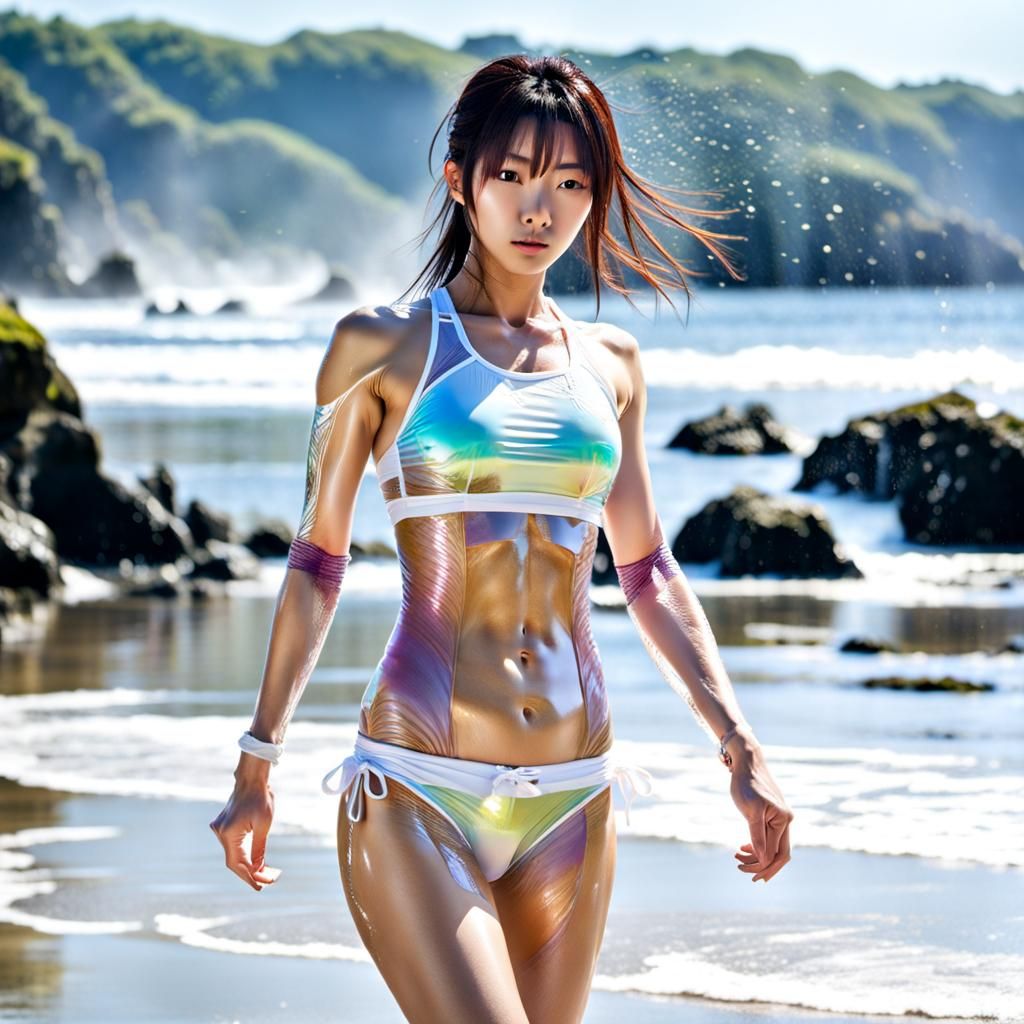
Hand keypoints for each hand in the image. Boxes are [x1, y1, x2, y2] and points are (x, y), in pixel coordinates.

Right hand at [209, 780, 282, 890]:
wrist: (251, 778)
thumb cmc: (260, 799)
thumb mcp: (263, 826)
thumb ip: (259, 850)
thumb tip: (258, 870)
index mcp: (228, 834)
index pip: (236, 864)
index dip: (248, 878)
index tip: (261, 887)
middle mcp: (220, 833)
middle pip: (234, 861)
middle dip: (251, 873)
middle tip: (268, 881)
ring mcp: (220, 829)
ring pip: (234, 854)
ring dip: (248, 864)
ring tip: (266, 873)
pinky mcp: (224, 825)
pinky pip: (233, 845)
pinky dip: (244, 854)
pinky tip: (256, 861)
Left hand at [728, 747, 792, 882]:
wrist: (747, 762)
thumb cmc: (747, 783)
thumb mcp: (750, 810)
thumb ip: (757, 835)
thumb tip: (763, 859)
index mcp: (783, 821)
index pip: (777, 854)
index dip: (763, 866)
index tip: (746, 872)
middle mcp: (785, 821)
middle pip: (779, 854)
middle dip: (762, 865)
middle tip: (742, 870)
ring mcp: (779, 818)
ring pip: (773, 847)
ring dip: (757, 856)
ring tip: (738, 857)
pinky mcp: (771, 815)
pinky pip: (769, 837)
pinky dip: (757, 846)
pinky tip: (743, 847)